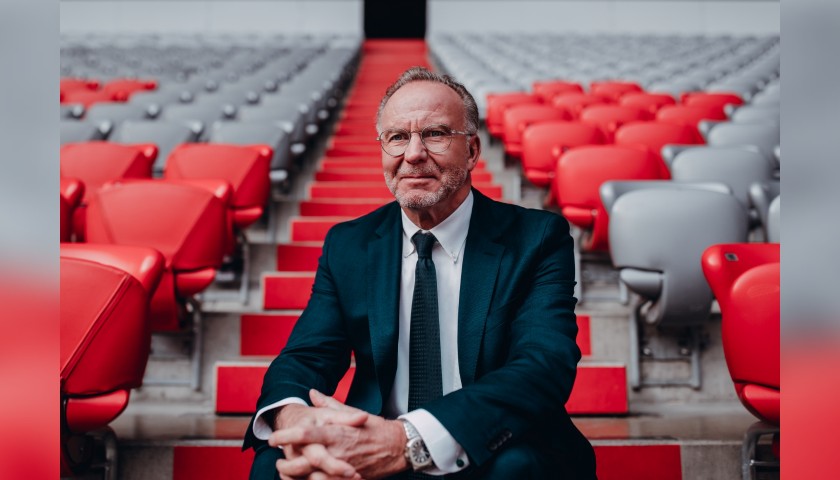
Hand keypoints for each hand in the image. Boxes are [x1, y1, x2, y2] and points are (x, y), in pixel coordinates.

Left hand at [271, 390, 409, 479]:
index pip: (306, 434)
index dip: (286, 435)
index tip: (273, 437)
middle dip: (285, 465)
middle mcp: (337, 452)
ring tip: (287, 475)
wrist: (398, 447)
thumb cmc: (375, 428)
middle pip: (302, 462)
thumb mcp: (353, 412)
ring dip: (295, 478)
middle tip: (277, 462)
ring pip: (311, 479)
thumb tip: (312, 393)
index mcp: (336, 432)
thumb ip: (329, 405)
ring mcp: (342, 468)